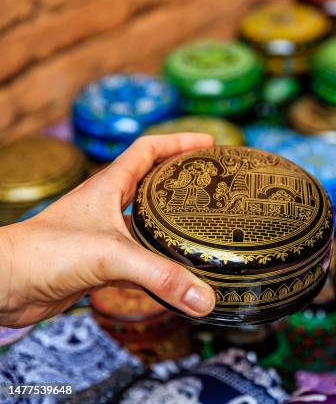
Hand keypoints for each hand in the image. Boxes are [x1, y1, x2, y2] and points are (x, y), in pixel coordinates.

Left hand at [0, 133, 215, 327]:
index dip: (178, 142)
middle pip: (152, 184)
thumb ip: (160, 275)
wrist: (5, 285)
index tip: (208, 144)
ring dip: (172, 225)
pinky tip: (175, 273)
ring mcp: (105, 236)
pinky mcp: (101, 264)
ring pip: (147, 224)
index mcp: (109, 186)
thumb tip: (204, 297)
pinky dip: (159, 265)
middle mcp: (108, 207)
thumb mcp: (110, 255)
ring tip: (202, 228)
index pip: (148, 150)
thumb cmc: (44, 253)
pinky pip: (139, 260)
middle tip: (212, 184)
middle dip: (182, 181)